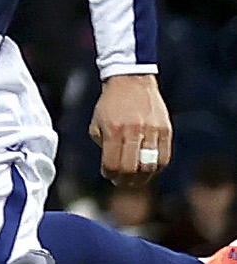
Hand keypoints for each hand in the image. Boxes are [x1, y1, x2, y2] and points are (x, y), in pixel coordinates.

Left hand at [96, 70, 173, 184]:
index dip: (110, 174)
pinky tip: (149, 170)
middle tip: (121, 182)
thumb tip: (112, 168)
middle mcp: (134, 131)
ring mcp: (152, 130)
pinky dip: (157, 168)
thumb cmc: (110, 105)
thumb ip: (103, 145)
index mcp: (113, 130)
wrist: (131, 81)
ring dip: (142, 178)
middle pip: (131, 168)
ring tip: (135, 180)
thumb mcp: (97, 124)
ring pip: (150, 165)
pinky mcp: (166, 129)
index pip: (113, 164)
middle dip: (125, 180)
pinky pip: (164, 157)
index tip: (108, 175)